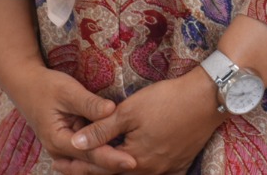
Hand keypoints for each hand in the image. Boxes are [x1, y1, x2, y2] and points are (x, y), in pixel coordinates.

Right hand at [5, 64, 137, 173]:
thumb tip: (112, 111)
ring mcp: (64, 148)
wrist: (25, 84)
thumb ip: (89, 103)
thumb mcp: (67, 91)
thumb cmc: (45, 86)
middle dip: (114, 164)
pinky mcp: (69, 142)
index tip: (132, 161)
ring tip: (134, 159)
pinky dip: (102, 151)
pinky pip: (88, 151)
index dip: (112, 158)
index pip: (90, 154)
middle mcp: (60, 150)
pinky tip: (121, 149)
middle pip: (91, 163)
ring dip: (109, 159)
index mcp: (58, 140)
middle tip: (139, 163)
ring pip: (90, 159)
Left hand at [59, 68, 224, 174]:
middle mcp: (152, 171)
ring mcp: (168, 169)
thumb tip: (74, 144)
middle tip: (68, 166)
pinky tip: (133, 164)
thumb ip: (101, 130)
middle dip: (92, 169)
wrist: (208, 98)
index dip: (77, 164)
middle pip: (115, 173)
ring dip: (115, 168)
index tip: (58, 163)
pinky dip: (139, 168)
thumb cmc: (167, 100)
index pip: (98, 166)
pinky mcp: (180, 163)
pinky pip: (155, 172)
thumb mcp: (129, 111)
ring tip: (98, 164)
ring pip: (134, 173)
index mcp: (135, 160)